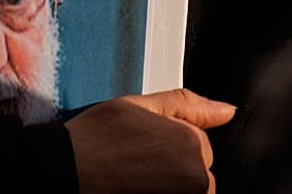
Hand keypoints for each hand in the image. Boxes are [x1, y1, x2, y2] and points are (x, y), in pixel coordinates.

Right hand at [65, 88, 234, 193]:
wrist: (63, 172)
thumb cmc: (94, 140)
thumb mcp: (139, 105)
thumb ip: (188, 105)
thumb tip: (227, 111)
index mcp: (192, 146)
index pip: (199, 144)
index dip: (167, 140)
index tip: (141, 144)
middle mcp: (195, 181)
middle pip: (196, 171)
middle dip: (172, 166)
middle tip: (135, 162)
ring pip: (187, 188)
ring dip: (166, 184)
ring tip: (133, 178)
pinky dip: (157, 192)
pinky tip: (134, 187)